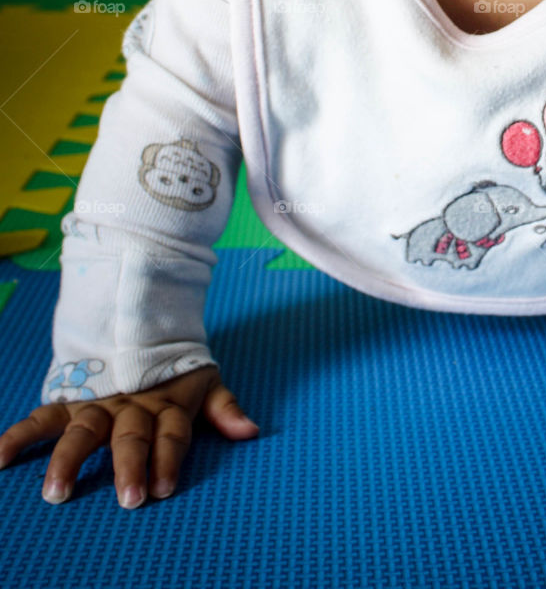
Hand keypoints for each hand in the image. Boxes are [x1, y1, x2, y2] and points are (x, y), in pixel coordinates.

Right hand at [0, 365, 257, 507]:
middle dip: (129, 466)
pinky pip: (41, 417)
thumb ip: (224, 408)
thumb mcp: (204, 379)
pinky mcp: (69, 399)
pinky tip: (0, 457)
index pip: (171, 433)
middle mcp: (130, 405)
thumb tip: (252, 431)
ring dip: (69, 460)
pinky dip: (19, 435)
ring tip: (57, 492)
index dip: (169, 458)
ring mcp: (97, 402)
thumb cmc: (172, 365)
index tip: (164, 488)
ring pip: (81, 431)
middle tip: (128, 498)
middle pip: (129, 436)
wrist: (137, 315)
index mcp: (165, 403)